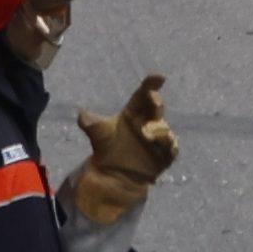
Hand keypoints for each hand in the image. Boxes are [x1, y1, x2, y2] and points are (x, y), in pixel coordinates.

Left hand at [70, 75, 177, 228]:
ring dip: (159, 129)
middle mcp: (148, 121)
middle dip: (156, 103)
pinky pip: (171, 147)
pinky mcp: (165, 153)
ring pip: (164, 128)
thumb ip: (91, 124)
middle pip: (156, 107)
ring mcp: (158, 137)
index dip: (152, 84)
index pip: (144, 93)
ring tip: (148, 134)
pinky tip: (164, 146)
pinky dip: (168, 145)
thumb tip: (82, 115)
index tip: (159, 77)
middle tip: (154, 101)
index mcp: (134, 111)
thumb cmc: (107, 148)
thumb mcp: (98, 135)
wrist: (114, 174)